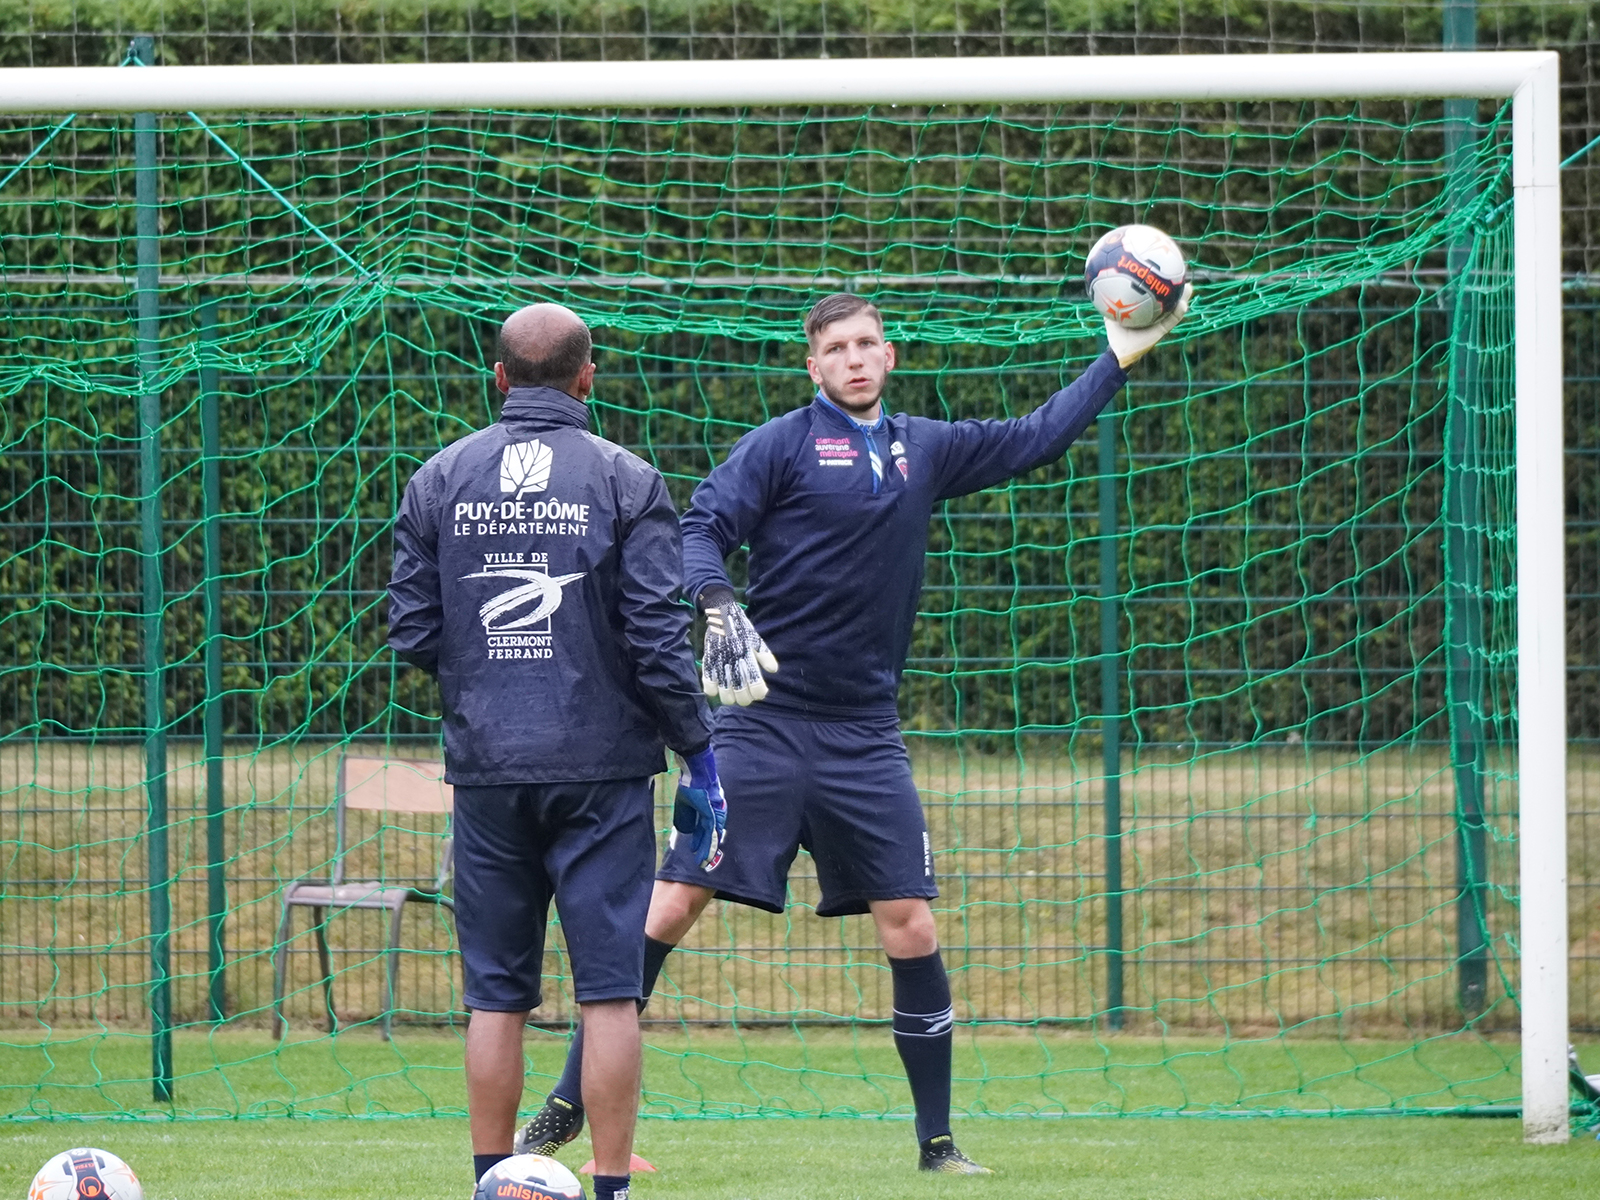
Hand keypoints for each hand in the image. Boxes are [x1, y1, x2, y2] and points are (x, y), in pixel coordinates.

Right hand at [672, 748, 726, 870]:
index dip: (698, 841)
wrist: (696, 773)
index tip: (693, 850)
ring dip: (707, 849)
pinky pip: (711, 831)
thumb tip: (684, 830)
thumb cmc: (689, 785)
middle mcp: (710, 815)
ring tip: (704, 861)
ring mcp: (712, 814)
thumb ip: (685, 817)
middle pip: (708, 835)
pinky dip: (708, 842)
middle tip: (701, 861)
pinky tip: (707, 852)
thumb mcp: (684, 804)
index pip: (702, 830)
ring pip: (710, 836)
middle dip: (704, 848)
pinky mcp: (712, 813)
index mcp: (703, 812)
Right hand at [699, 587, 778, 705]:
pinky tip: (717, 689)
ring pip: (725, 693)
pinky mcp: (708, 661)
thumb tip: (773, 670)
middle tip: (746, 697)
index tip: (760, 692)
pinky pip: (708, 684)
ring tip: (732, 696)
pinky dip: (712, 691)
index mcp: (749, 656)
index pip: (756, 685)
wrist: (721, 613)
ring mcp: (720, 663)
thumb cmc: (742, 628)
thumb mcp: (756, 639)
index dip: (759, 693)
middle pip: (741, 694)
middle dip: (745, 699)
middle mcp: (735, 662)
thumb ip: (765, 656)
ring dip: (730, 698)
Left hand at [1105, 282, 1192, 367]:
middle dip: (1176, 289)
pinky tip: (1183, 304)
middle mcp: (1155, 316)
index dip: (1162, 286)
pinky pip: (1172, 321)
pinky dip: (1178, 313)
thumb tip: (1105, 285)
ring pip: (1175, 309)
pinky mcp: (1162, 331)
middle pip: (1169, 300)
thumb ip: (1110, 301)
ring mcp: (1160, 323)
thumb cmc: (1115, 334)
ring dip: (1183, 299)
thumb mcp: (1111, 314)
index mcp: (1146, 311)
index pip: (1156, 296)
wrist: (1119, 351)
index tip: (1166, 272)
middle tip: (1181, 276)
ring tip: (1189, 288)